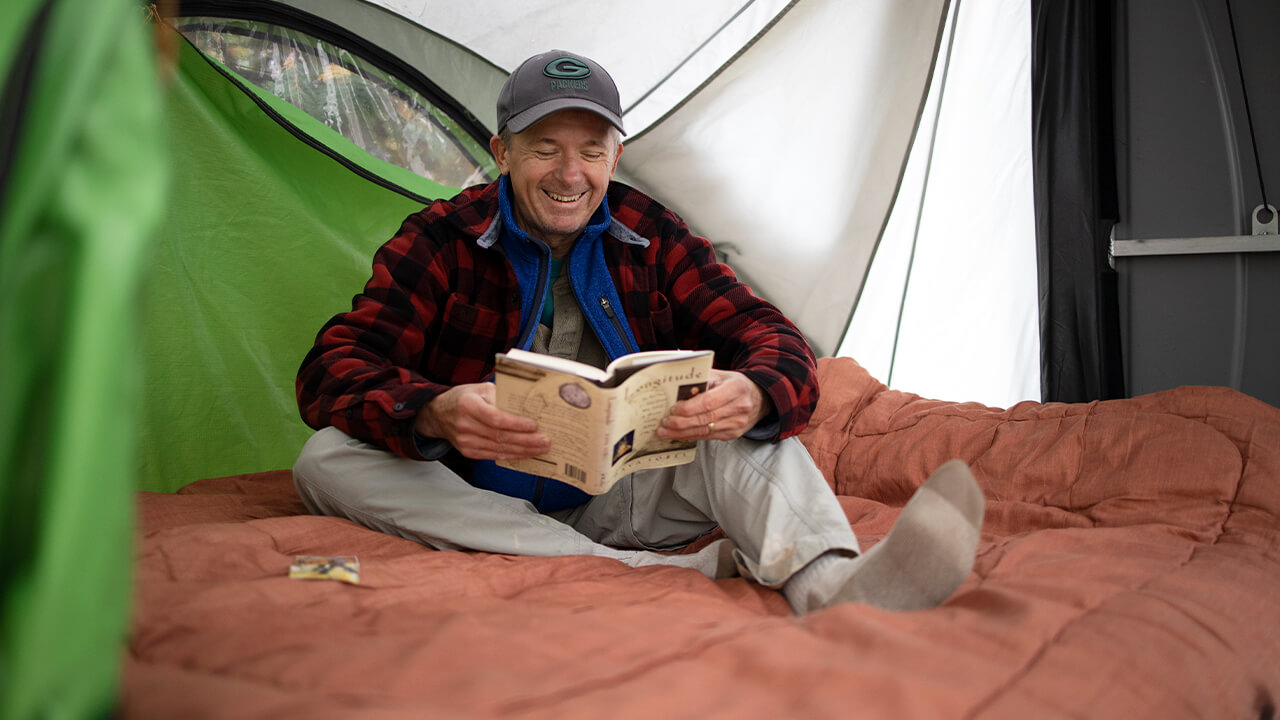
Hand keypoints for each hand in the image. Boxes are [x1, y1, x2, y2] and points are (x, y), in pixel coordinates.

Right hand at [414, 383, 549, 459]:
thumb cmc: (463, 398)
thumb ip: (500, 395)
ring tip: (540, 449)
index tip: (533, 425)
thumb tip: (525, 405)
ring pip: (499, 449)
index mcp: (467, 405)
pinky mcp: (469, 452)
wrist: (439, 414)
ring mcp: (466, 441)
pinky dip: (512, 456)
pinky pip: (494, 456)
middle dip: (526, 440)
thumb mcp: (479, 388)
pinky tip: (525, 453)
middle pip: (500, 436)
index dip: (516, 424)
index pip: (495, 418)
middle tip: (544, 440)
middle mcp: (465, 425)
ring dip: (523, 450)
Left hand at [657, 370, 772, 441]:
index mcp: (736, 388)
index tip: (672, 410)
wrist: (758, 398)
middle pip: (705, 419)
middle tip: (663, 424)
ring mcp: (737, 423)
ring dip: (682, 433)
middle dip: (680, 423)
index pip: (708, 402)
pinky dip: (691, 436)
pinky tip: (678, 435)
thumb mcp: (721, 375)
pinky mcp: (733, 434)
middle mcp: (739, 408)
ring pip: (705, 431)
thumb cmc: (734, 384)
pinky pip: (708, 437)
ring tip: (665, 431)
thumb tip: (675, 385)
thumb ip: (701, 379)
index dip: (688, 408)